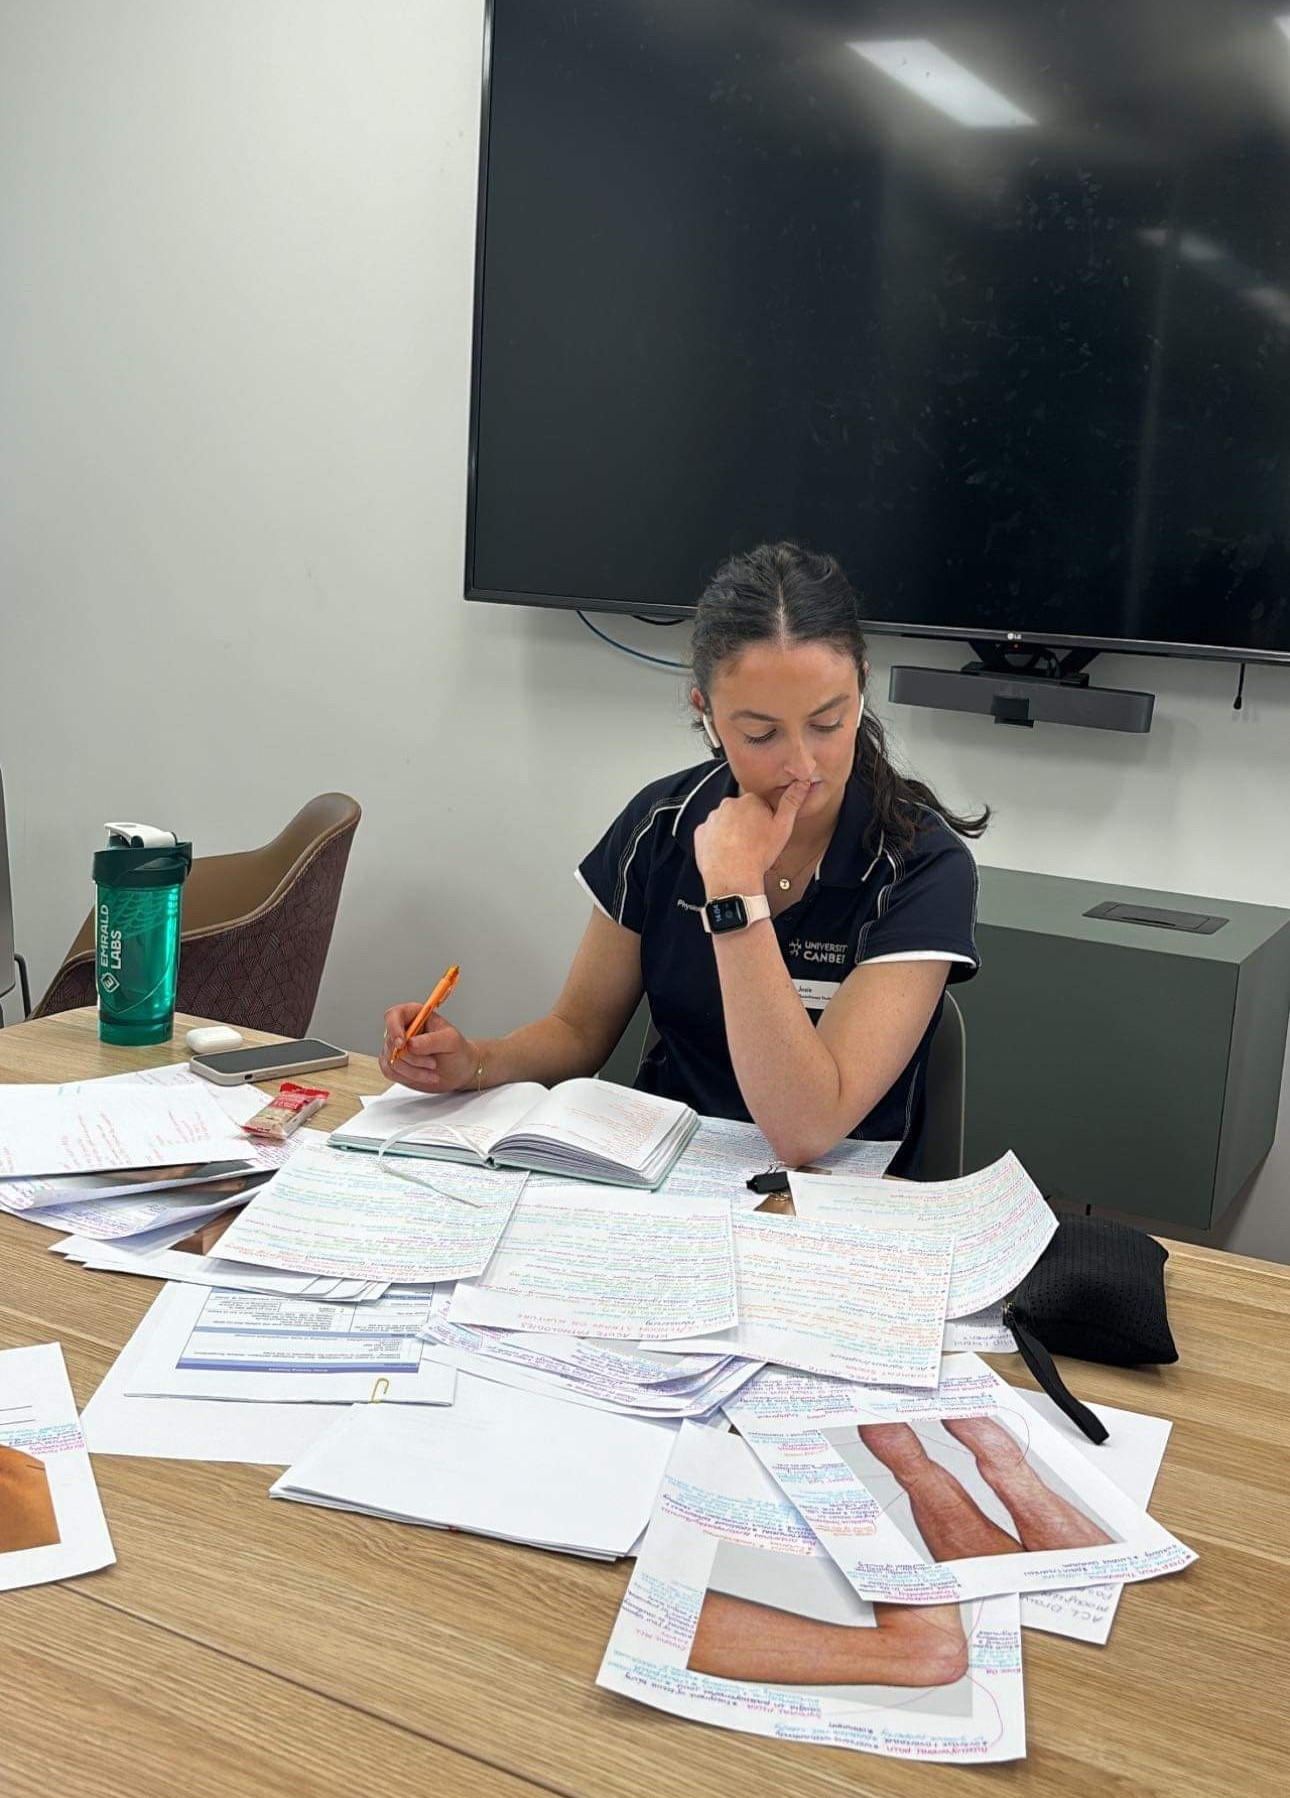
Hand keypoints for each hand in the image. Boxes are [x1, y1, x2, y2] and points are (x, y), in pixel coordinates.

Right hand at [380, 1002, 480, 1094]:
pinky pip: (391, 1071)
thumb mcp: (451, 1041)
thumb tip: (411, 1043)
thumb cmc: (457, 1051)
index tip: (403, 1043)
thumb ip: (432, 1040)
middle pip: (392, 1042)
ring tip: (433, 1070)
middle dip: (413, 1057)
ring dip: (413, 1070)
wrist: (460, 1071)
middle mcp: (403, 1030)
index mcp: (415, 1015)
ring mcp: (397, 1048)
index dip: (394, 1028)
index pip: (394, 1015)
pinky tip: (425, 1076)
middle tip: (432, 1063)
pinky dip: (410, 1077)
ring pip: (392, 1059)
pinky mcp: (395, 1064)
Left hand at [693, 781, 810, 893]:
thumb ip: (791, 802)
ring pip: (726, 823)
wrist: (733, 878)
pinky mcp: (700, 833)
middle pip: (742, 813)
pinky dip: (718, 842)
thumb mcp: (783, 827)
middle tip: (756, 845)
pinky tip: (727, 853)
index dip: (766, 821)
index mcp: (748, 800)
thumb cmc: (758, 855)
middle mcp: (727, 805)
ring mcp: (711, 819)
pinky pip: (711, 834)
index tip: (767, 834)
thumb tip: (801, 783)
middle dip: (749, 826)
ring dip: (733, 833)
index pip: (760, 805)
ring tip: (742, 851)